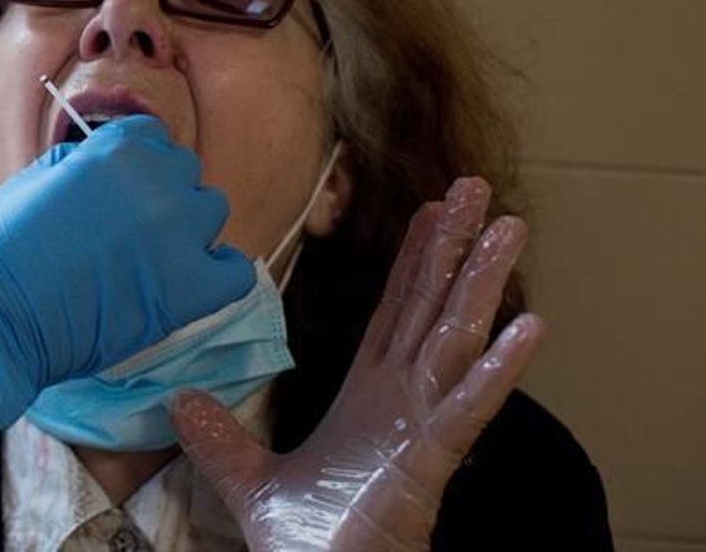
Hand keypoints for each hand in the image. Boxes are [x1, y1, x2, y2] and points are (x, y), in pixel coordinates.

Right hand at [0, 115, 255, 437]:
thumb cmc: (1, 247)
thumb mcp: (36, 179)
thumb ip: (83, 162)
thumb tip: (104, 164)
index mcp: (117, 151)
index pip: (152, 137)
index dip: (137, 164)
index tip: (123, 189)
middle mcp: (156, 183)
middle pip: (184, 172)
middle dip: (162, 192)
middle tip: (133, 228)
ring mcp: (178, 235)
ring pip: (211, 212)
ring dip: (189, 228)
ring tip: (157, 256)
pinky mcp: (190, 289)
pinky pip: (235, 271)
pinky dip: (219, 273)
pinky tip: (191, 282)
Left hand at [172, 178, 544, 550]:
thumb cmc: (307, 543)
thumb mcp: (250, 478)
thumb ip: (219, 437)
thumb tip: (177, 399)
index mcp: (366, 396)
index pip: (394, 310)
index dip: (415, 260)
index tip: (432, 209)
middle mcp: (402, 400)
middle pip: (433, 307)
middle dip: (457, 248)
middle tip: (479, 188)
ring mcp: (421, 426)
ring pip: (457, 339)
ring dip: (483, 283)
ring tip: (510, 230)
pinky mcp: (429, 460)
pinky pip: (467, 406)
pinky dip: (497, 368)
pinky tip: (529, 326)